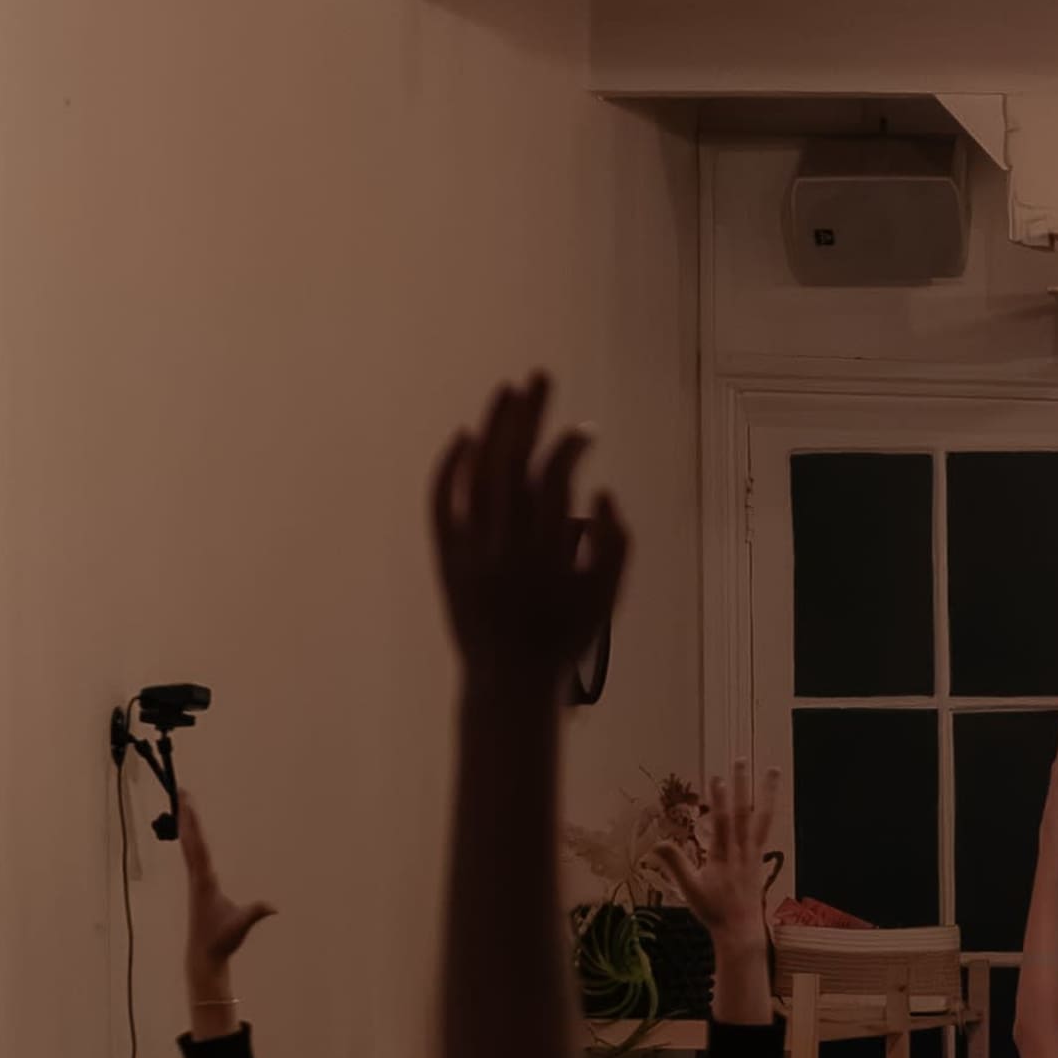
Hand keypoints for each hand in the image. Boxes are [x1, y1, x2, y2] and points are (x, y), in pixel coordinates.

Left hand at [174, 794, 271, 1030]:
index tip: (189, 804)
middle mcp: (197, 877)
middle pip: (189, 840)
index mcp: (204, 881)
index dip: (194, 825)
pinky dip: (193, 841)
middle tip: (183, 792)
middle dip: (187, 816)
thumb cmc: (221, 939)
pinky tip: (193, 836)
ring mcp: (196, 881)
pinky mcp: (199, 886)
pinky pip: (194, 856)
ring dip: (188, 825)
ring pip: (189, 846)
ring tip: (185, 806)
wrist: (204, 954)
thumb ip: (255, 913)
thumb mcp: (240, 926)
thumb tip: (272, 906)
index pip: (198, 847)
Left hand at [430, 374, 627, 695]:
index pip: (555, 477)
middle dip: (528, 414)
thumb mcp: (608, 597)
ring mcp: (470, 547)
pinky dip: (450, 467)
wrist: (509, 680)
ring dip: (492, 428)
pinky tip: (463, 437)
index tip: (586, 431)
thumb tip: (599, 492)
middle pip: (512, 460)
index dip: (571, 446)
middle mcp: (504, 543)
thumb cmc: (565, 638)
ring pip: (477, 473)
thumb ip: (615, 542)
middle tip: (539, 377)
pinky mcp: (447, 554)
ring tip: (506, 393)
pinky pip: (442, 501)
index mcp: (547, 551)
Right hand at [659, 758, 782, 941]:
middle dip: (742, 785)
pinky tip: (767, 799)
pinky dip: (766, 810)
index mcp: (725, 857)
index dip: (720, 801)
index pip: (723, 824)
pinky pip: (764, 827)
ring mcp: (754, 852)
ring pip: (762, 817)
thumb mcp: (689, 889)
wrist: (741, 930)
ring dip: (766, 792)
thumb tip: (655, 843)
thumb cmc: (714, 910)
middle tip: (740, 760)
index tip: (717, 778)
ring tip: (772, 770)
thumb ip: (674, 864)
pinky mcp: (759, 857)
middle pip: (744, 813)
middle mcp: (743, 851)